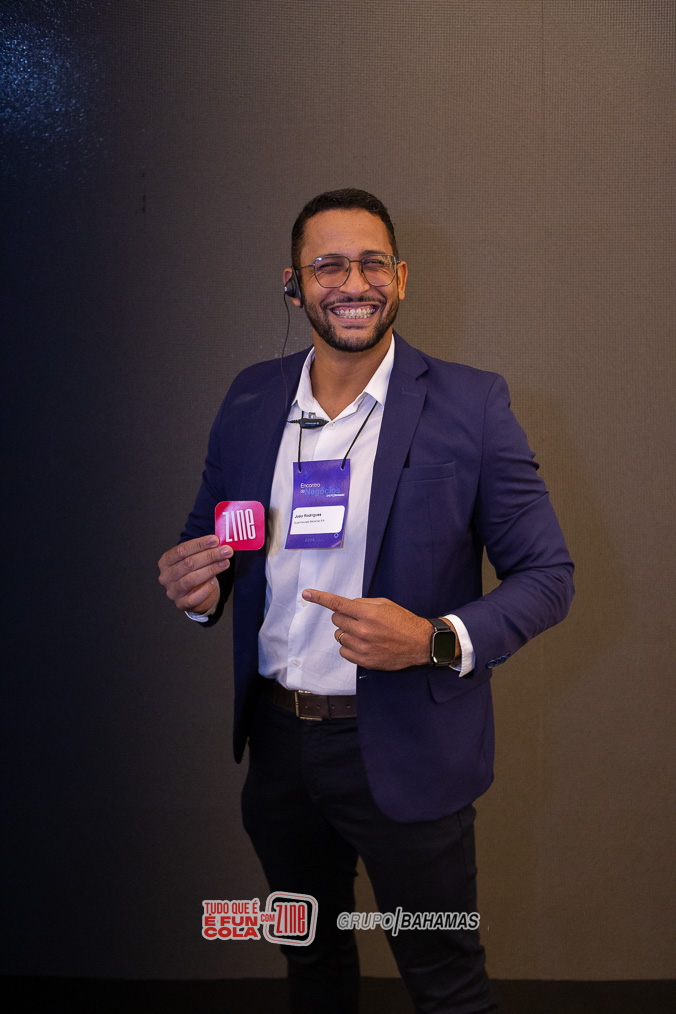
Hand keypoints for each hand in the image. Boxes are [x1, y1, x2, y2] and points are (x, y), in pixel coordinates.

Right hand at [158, 535, 231, 612]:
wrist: (191, 593)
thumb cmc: (192, 571)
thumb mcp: (194, 558)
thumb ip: (203, 550)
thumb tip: (220, 543)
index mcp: (166, 561)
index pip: (181, 550)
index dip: (199, 544)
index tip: (215, 540)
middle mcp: (166, 576)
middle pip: (188, 564)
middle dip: (210, 556)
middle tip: (226, 551)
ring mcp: (172, 591)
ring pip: (191, 579)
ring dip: (211, 569)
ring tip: (225, 563)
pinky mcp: (181, 604)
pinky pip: (194, 598)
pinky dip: (206, 589)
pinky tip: (214, 581)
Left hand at [302, 588, 434, 669]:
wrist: (419, 644)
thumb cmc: (403, 621)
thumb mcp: (385, 604)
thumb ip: (363, 604)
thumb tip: (346, 606)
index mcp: (368, 613)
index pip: (337, 604)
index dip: (320, 598)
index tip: (306, 594)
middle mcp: (362, 630)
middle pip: (336, 620)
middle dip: (344, 617)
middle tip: (359, 619)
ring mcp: (362, 647)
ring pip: (339, 636)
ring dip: (347, 632)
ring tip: (365, 633)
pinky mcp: (364, 660)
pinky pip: (343, 651)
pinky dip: (349, 646)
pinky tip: (363, 644)